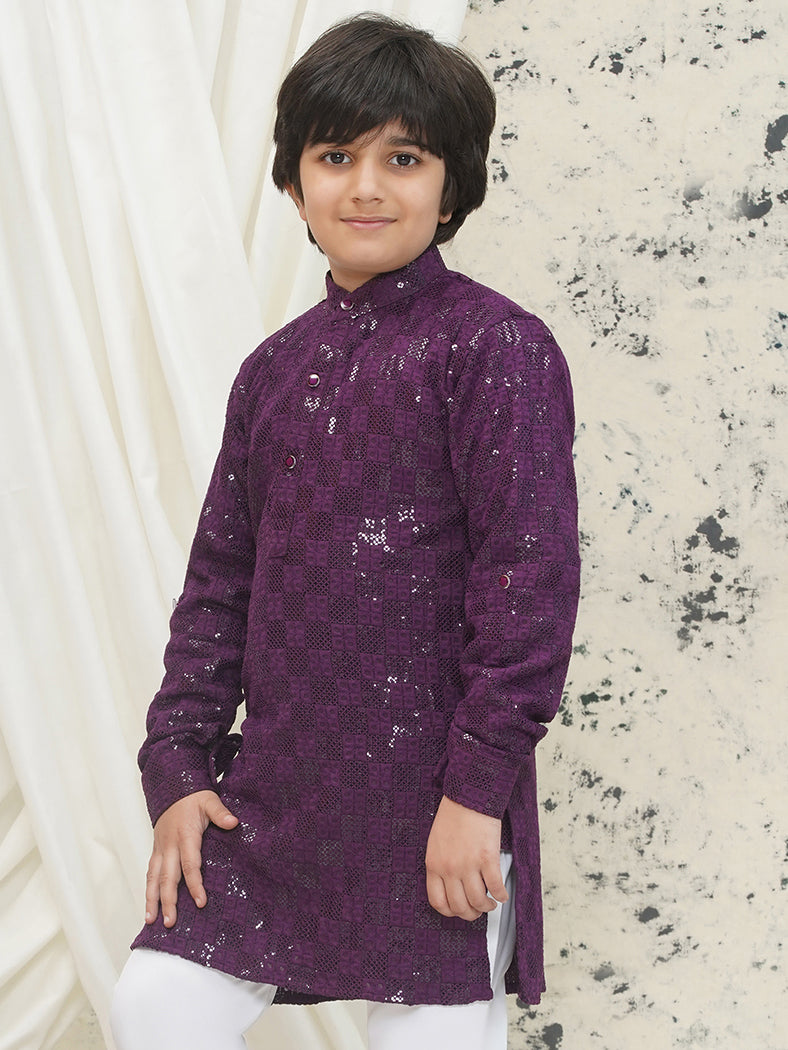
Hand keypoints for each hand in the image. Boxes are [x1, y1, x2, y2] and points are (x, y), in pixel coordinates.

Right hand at [145, 790, 237, 927]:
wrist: (173, 789)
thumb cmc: (193, 797)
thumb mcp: (209, 800)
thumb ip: (220, 812)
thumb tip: (233, 822)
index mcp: (185, 836)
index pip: (190, 865)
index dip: (195, 884)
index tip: (200, 902)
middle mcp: (169, 845)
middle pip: (167, 877)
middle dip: (168, 901)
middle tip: (170, 922)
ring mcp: (160, 849)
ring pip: (153, 878)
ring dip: (152, 900)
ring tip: (151, 921)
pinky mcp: (156, 850)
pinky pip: (150, 873)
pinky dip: (148, 890)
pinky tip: (149, 905)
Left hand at [425, 796, 507, 920]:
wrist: (469, 797)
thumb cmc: (453, 815)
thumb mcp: (436, 843)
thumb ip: (440, 865)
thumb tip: (449, 886)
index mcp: (434, 864)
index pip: (438, 901)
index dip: (450, 911)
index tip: (458, 910)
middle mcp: (450, 868)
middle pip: (459, 906)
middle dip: (470, 914)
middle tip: (477, 911)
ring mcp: (469, 864)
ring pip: (478, 901)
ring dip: (486, 907)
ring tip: (491, 904)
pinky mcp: (487, 858)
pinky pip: (495, 887)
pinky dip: (501, 895)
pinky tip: (502, 894)